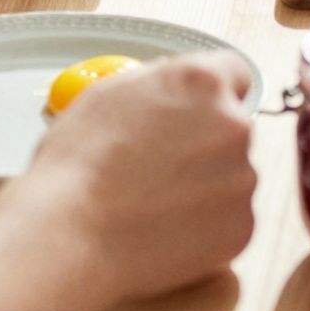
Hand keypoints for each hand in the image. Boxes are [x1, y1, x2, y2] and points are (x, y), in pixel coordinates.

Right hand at [14, 53, 256, 305]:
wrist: (67, 238)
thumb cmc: (76, 166)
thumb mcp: (108, 95)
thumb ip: (157, 82)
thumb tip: (177, 86)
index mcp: (202, 82)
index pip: (234, 72)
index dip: (210, 96)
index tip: (194, 114)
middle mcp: (234, 124)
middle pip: (232, 127)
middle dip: (205, 144)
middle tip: (161, 170)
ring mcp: (242, 178)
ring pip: (231, 176)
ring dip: (206, 186)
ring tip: (153, 207)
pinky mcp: (242, 227)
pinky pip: (229, 220)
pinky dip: (205, 228)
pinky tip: (163, 233)